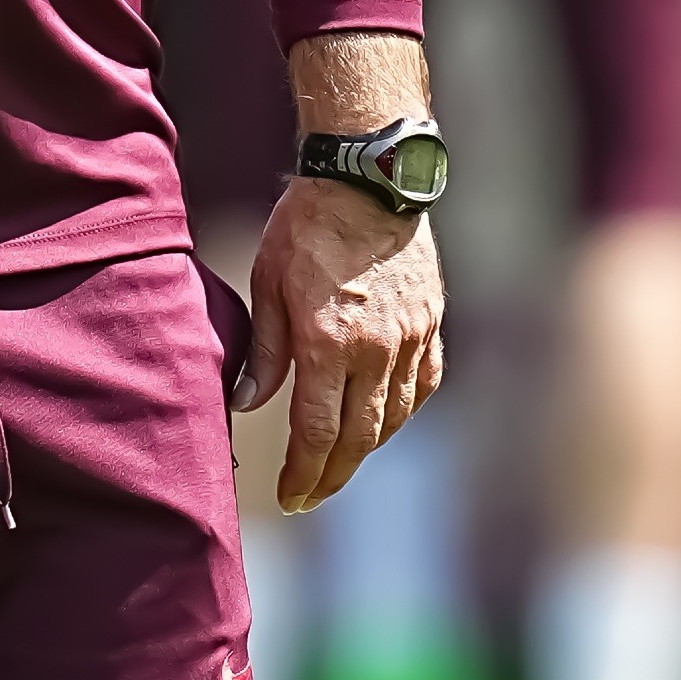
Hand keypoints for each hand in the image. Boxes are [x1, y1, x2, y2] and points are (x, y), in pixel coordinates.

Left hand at [235, 175, 445, 511]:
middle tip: (309, 497)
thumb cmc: (306, 228)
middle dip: (332, 475)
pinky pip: (423, 386)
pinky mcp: (432, 324)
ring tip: (336, 463)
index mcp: (330, 343)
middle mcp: (378, 349)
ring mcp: (413, 338)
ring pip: (395, 417)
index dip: (304, 472)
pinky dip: (401, 412)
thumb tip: (248, 404)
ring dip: (365, 448)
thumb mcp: (267, 285)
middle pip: (360, 437)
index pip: (319, 431)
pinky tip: (380, 422)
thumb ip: (263, 351)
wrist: (369, 181)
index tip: (289, 496)